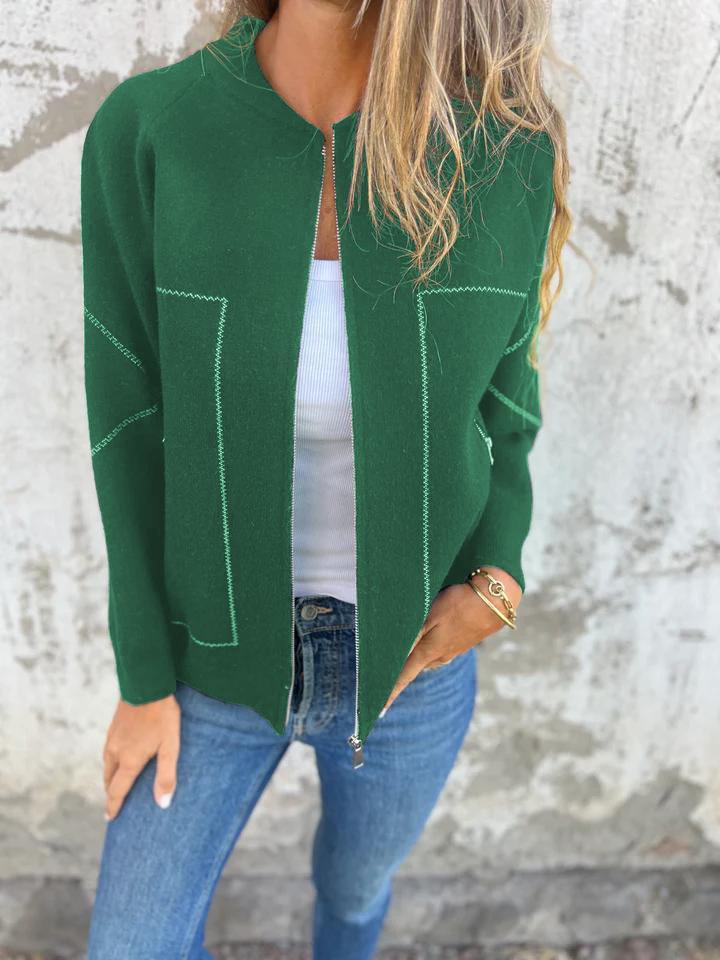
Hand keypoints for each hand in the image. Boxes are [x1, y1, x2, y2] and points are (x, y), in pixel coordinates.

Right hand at [102, 694, 179, 820]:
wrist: (146, 685)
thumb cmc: (162, 716)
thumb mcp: (170, 746)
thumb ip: (166, 775)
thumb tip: (163, 804)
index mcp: (129, 761)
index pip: (117, 791)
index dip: (113, 806)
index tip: (110, 818)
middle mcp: (116, 752)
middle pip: (109, 779)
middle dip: (111, 793)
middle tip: (114, 803)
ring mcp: (112, 738)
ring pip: (107, 764)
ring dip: (110, 777)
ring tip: (117, 783)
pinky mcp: (113, 726)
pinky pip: (109, 751)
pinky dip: (111, 761)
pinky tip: (119, 756)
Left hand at [380, 567, 521, 714]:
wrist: (495, 601)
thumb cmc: (459, 604)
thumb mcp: (430, 615)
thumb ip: (413, 636)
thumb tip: (395, 657)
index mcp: (428, 652)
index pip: (403, 677)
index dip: (390, 693)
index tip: (378, 710)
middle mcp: (439, 657)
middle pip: (413, 668)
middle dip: (398, 675)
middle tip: (382, 680)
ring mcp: (451, 651)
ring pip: (425, 660)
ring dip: (413, 662)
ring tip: (400, 660)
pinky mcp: (460, 644)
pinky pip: (437, 653)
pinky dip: (426, 652)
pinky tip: (425, 644)